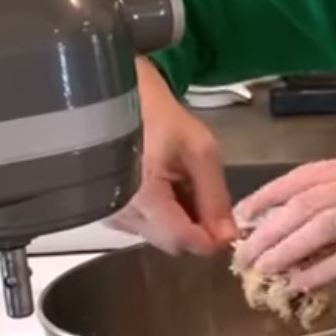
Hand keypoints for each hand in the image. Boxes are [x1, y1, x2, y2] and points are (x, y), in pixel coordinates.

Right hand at [108, 58, 238, 253]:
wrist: (111, 92)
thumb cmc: (155, 112)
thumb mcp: (200, 149)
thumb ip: (215, 197)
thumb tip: (229, 237)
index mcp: (141, 198)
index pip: (183, 243)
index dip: (212, 239)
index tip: (230, 225)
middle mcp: (119, 213)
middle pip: (172, 243)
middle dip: (198, 226)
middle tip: (205, 190)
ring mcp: (108, 213)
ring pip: (159, 235)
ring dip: (180, 218)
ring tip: (181, 178)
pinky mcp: (104, 209)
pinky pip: (142, 224)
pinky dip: (161, 211)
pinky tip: (163, 182)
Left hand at [231, 150, 335, 290]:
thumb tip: (308, 226)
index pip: (303, 175)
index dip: (267, 195)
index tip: (242, 216)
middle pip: (304, 202)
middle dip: (267, 231)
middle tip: (243, 256)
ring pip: (320, 225)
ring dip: (285, 251)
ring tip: (263, 272)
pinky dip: (320, 269)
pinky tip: (300, 284)